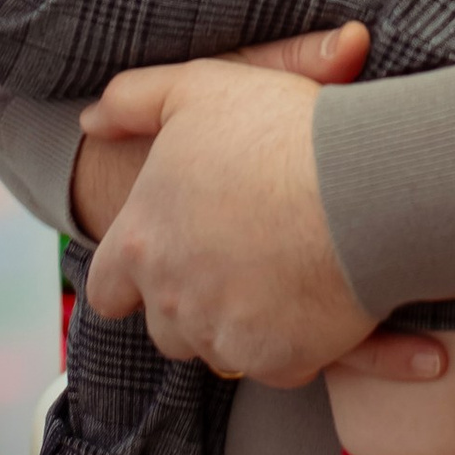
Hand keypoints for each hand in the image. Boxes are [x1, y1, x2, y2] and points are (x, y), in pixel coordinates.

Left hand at [81, 37, 445, 387]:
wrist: (363, 184)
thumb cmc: (280, 132)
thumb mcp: (197, 90)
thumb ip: (132, 102)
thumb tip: (91, 120)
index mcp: (142, 243)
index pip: (105, 291)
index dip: (132, 280)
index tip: (168, 261)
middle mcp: (172, 300)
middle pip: (165, 327)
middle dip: (192, 304)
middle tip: (238, 262)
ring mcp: (224, 336)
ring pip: (218, 350)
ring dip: (239, 325)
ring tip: (281, 276)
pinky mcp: (278, 362)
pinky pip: (277, 364)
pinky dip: (293, 342)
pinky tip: (317, 297)